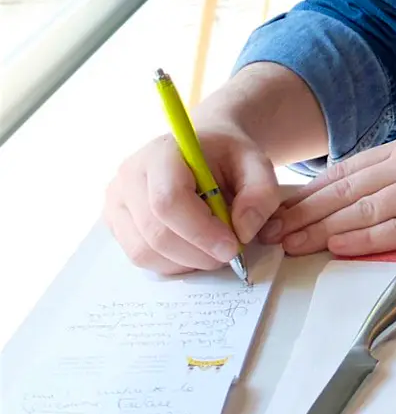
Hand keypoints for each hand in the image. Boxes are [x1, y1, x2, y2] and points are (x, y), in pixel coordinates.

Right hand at [104, 124, 280, 274]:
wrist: (202, 150)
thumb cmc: (227, 155)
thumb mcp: (256, 162)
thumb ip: (261, 192)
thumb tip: (243, 231)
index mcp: (161, 152)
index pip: (168, 201)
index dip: (201, 231)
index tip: (232, 246)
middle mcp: (129, 176)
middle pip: (156, 233)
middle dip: (198, 253)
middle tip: (230, 254)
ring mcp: (116, 201)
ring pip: (145, 252)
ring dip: (186, 262)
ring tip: (215, 249)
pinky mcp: (116, 224)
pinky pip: (140, 257)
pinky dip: (173, 263)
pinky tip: (196, 249)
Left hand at [261, 120, 395, 256]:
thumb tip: (375, 184)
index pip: (347, 171)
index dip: (310, 191)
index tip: (281, 207)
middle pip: (345, 191)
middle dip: (303, 213)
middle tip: (268, 232)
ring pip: (362, 210)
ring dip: (321, 230)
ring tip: (290, 245)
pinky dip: (363, 238)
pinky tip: (337, 246)